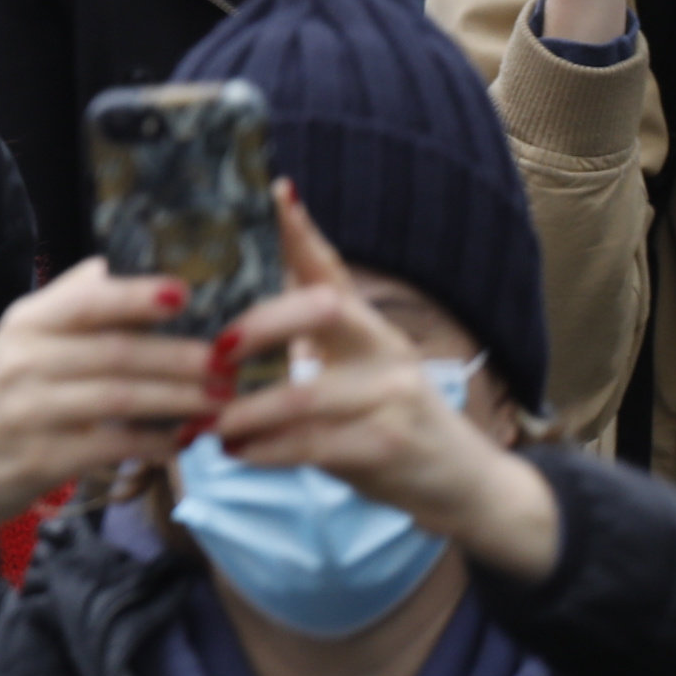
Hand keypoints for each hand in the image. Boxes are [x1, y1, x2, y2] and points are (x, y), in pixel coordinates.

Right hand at [0, 259, 214, 573]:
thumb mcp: (13, 346)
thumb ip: (61, 306)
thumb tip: (104, 268)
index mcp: (22, 325)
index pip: (85, 301)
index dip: (136, 296)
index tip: (186, 293)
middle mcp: (22, 361)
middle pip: (116, 352)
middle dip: (179, 358)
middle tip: (228, 364)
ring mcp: (30, 411)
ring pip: (122, 398)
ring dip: (179, 400)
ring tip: (220, 402)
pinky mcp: (42, 459)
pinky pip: (113, 445)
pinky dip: (154, 443)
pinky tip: (182, 443)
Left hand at [211, 187, 561, 581]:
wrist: (464, 484)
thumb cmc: (390, 421)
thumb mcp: (358, 373)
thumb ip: (311, 343)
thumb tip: (242, 316)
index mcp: (368, 327)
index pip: (334, 268)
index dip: (304, 231)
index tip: (278, 190)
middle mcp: (384, 350)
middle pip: (322, 308)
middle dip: (261, 323)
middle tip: (217, 351)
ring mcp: (391, 396)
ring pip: (303, 394)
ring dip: (246, 410)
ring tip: (211, 423)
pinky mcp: (387, 445)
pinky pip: (311, 444)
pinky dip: (265, 450)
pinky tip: (237, 451)